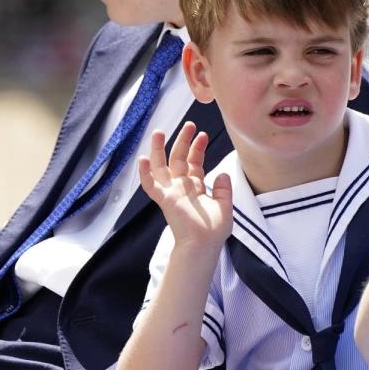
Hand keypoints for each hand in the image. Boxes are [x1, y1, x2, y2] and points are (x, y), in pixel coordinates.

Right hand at [139, 121, 231, 249]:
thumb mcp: (225, 206)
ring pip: (160, 166)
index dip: (197, 148)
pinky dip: (145, 173)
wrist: (204, 245)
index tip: (203, 135)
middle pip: (178, 159)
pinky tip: (143, 159)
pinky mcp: (164, 199)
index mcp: (195, 188)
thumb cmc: (213, 231)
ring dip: (158, 150)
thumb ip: (224, 189)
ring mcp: (171, 192)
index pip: (194, 163)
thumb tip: (224, 173)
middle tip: (189, 124)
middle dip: (182, 141)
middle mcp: (181, 187)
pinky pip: (150, 185)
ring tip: (158, 132)